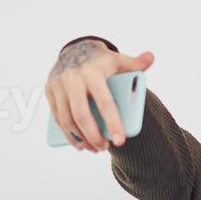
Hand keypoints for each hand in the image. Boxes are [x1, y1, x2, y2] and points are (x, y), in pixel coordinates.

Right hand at [45, 37, 153, 151]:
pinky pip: (57, 118)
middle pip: (81, 115)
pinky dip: (68, 134)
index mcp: (92, 72)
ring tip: (93, 148)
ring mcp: (58, 85)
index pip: (104, 102)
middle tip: (104, 148)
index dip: (113, 123)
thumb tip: (150, 57)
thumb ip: (135, 63)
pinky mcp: (49, 91)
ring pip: (67, 120)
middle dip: (93, 136)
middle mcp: (72, 78)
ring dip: (80, 139)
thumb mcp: (118, 60)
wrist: (73, 50)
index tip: (120, 141)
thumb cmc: (101, 61)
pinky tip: (79, 143)